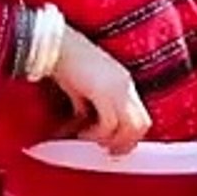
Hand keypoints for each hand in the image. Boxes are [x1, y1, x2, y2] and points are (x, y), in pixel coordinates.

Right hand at [50, 29, 150, 154]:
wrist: (54, 45)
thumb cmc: (64, 63)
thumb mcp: (81, 88)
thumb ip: (87, 105)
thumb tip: (82, 121)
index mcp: (123, 82)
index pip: (141, 116)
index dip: (130, 136)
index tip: (114, 146)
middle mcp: (125, 85)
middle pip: (143, 124)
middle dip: (126, 143)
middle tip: (107, 150)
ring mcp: (117, 88)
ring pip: (132, 127)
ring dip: (112, 141)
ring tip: (92, 141)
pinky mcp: (104, 92)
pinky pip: (110, 124)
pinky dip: (97, 135)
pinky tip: (82, 133)